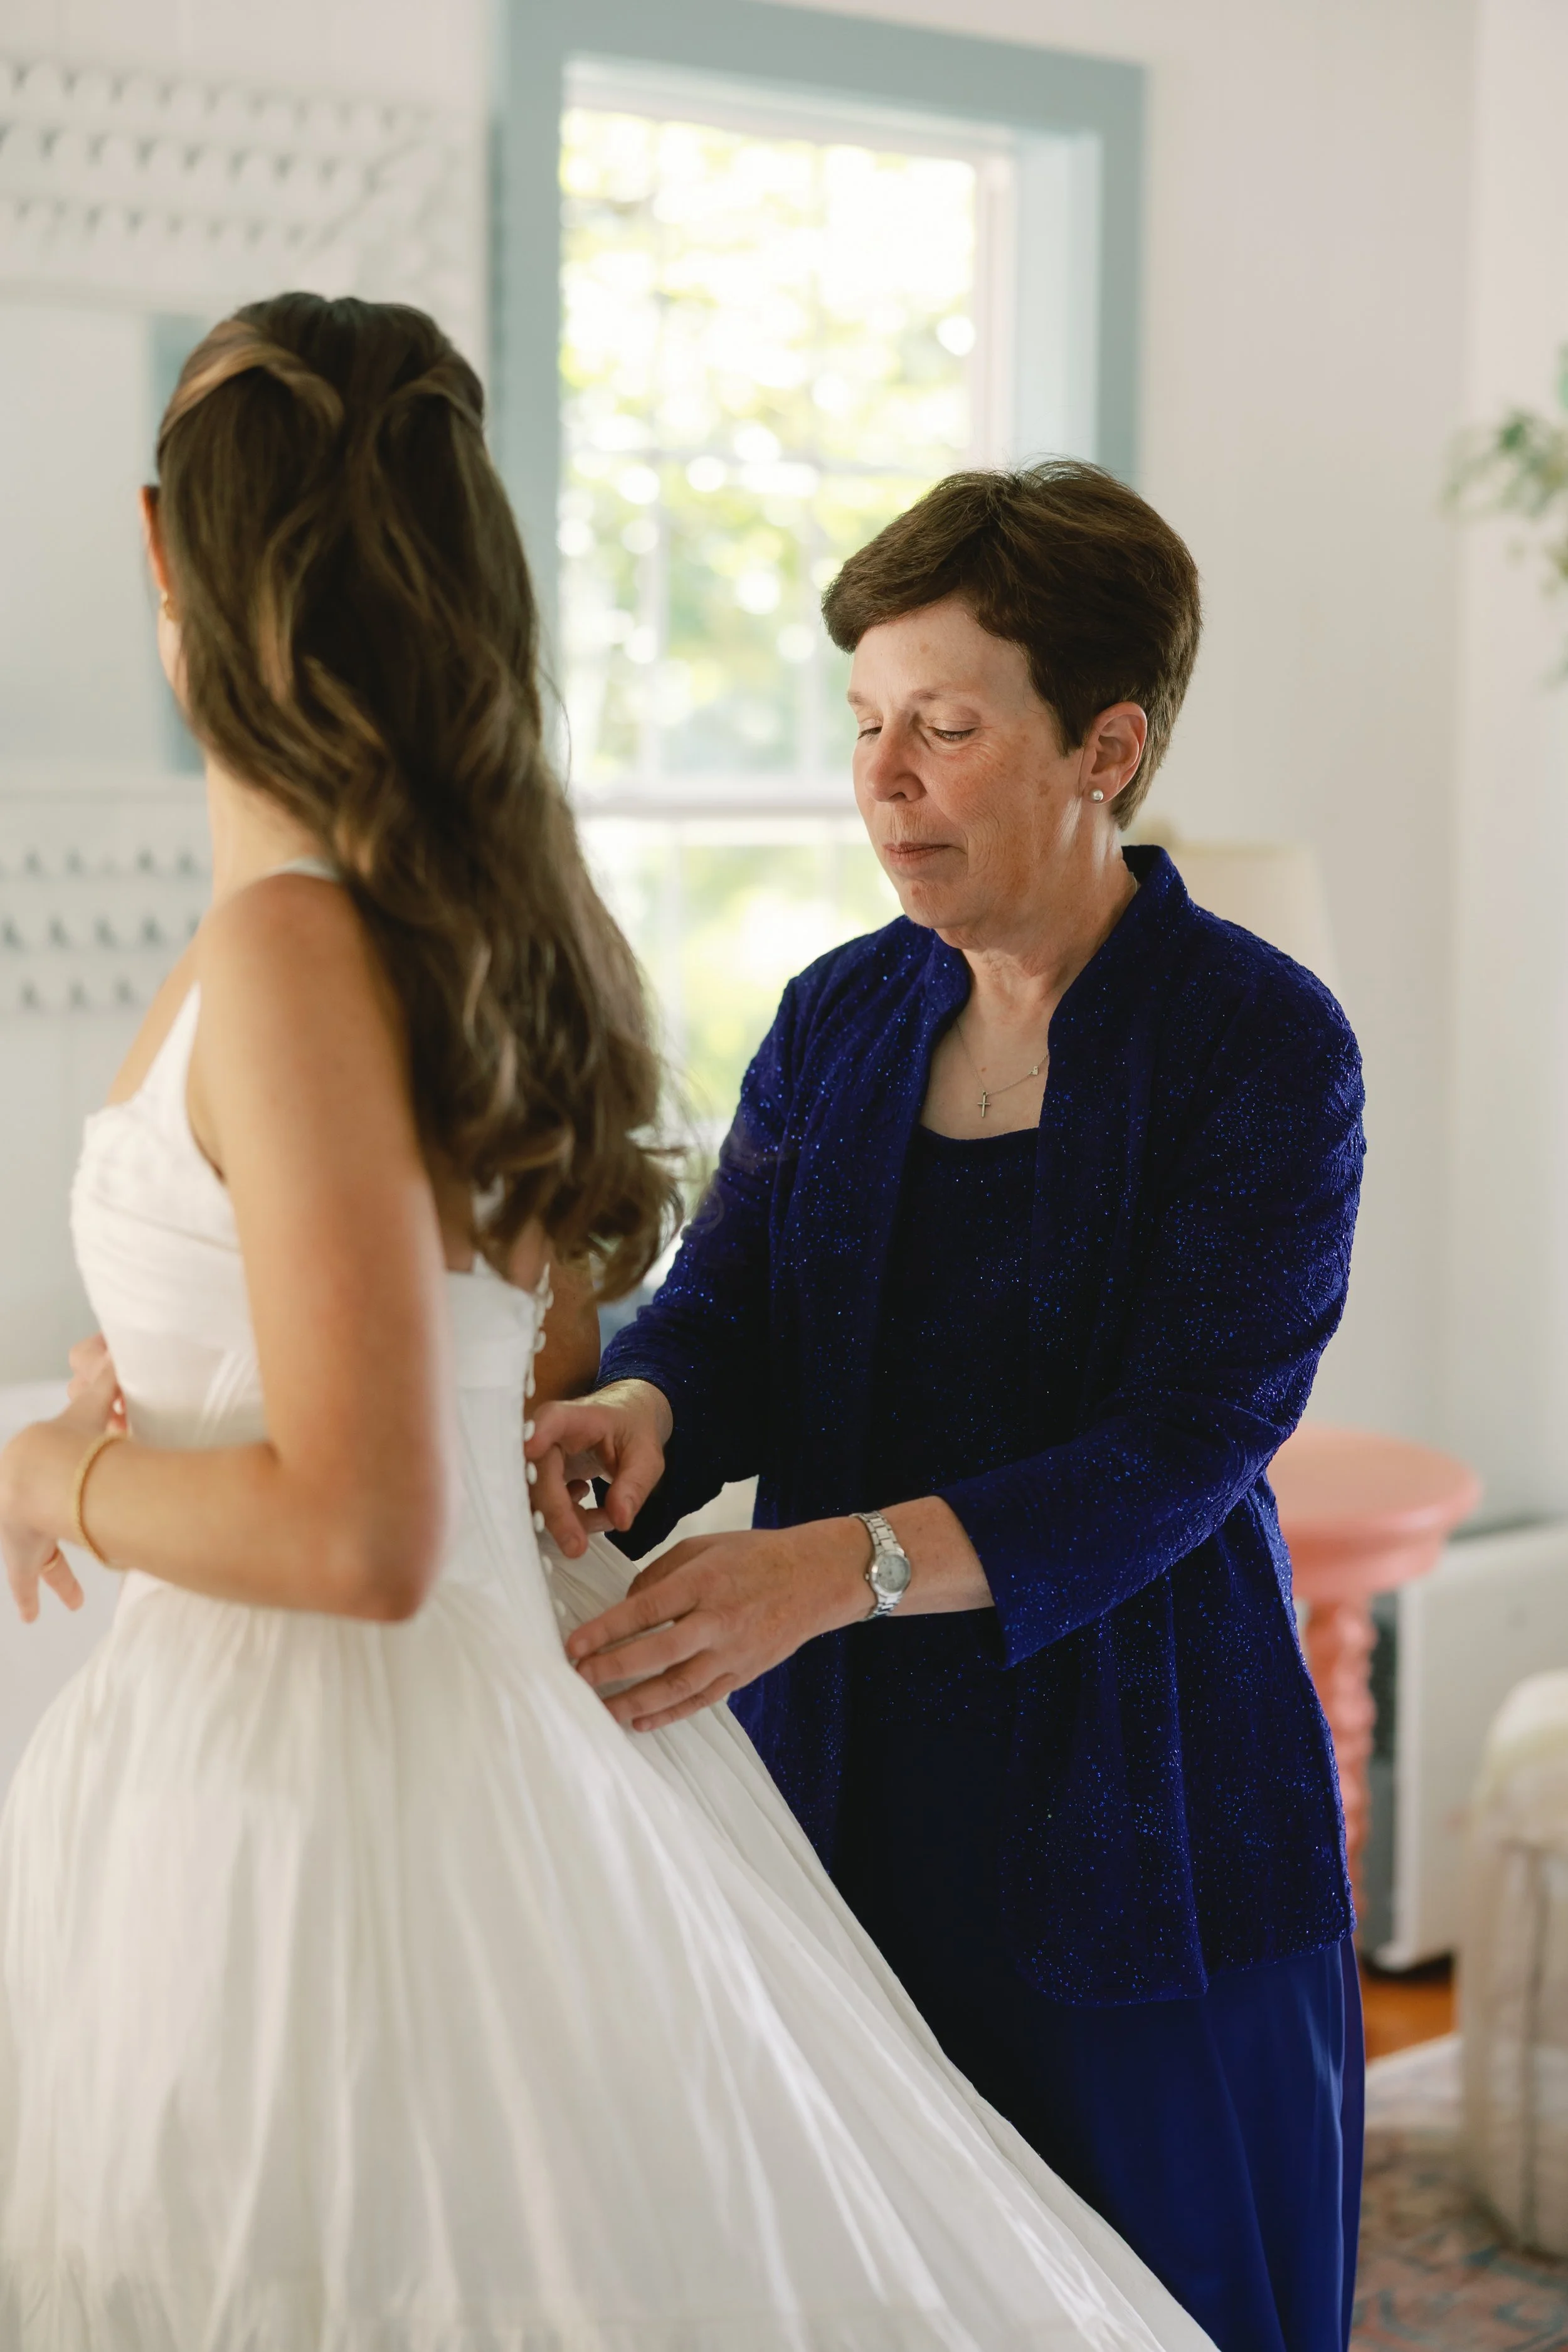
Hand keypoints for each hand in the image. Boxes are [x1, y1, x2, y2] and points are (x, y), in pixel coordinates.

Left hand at [1, 1342, 121, 1622]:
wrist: (34, 1474)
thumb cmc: (64, 1443)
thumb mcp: (92, 1408)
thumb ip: (109, 1379)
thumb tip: (122, 1346)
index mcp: (49, 1474)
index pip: (58, 1486)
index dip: (68, 1492)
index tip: (75, 1503)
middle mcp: (36, 1507)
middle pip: (49, 1529)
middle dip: (61, 1545)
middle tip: (76, 1558)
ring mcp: (27, 1536)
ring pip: (42, 1562)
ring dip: (56, 1580)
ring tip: (73, 1600)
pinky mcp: (22, 1561)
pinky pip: (26, 1585)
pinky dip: (30, 1599)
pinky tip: (35, 1617)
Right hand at [525, 1380, 671, 1557]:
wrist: (624, 1422)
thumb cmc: (632, 1430)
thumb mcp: (646, 1456)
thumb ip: (635, 1485)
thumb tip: (621, 1521)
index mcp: (576, 1418)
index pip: (552, 1420)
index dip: (538, 1433)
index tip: (531, 1447)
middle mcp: (548, 1435)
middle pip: (537, 1472)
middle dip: (556, 1512)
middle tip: (576, 1547)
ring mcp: (539, 1458)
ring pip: (536, 1497)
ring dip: (568, 1520)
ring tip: (605, 1518)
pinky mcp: (539, 1479)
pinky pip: (543, 1507)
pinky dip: (570, 1520)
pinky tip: (597, 1513)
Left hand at [565, 1517, 870, 1730]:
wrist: (815, 1578)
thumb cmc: (755, 1556)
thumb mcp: (703, 1547)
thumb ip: (660, 1574)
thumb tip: (626, 1606)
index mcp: (704, 1582)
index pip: (646, 1610)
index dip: (607, 1630)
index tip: (573, 1645)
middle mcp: (718, 1621)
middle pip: (658, 1652)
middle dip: (613, 1669)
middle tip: (577, 1679)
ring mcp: (732, 1653)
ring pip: (678, 1686)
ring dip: (635, 1702)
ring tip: (600, 1711)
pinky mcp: (743, 1674)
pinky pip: (701, 1700)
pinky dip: (669, 1714)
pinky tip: (640, 1722)